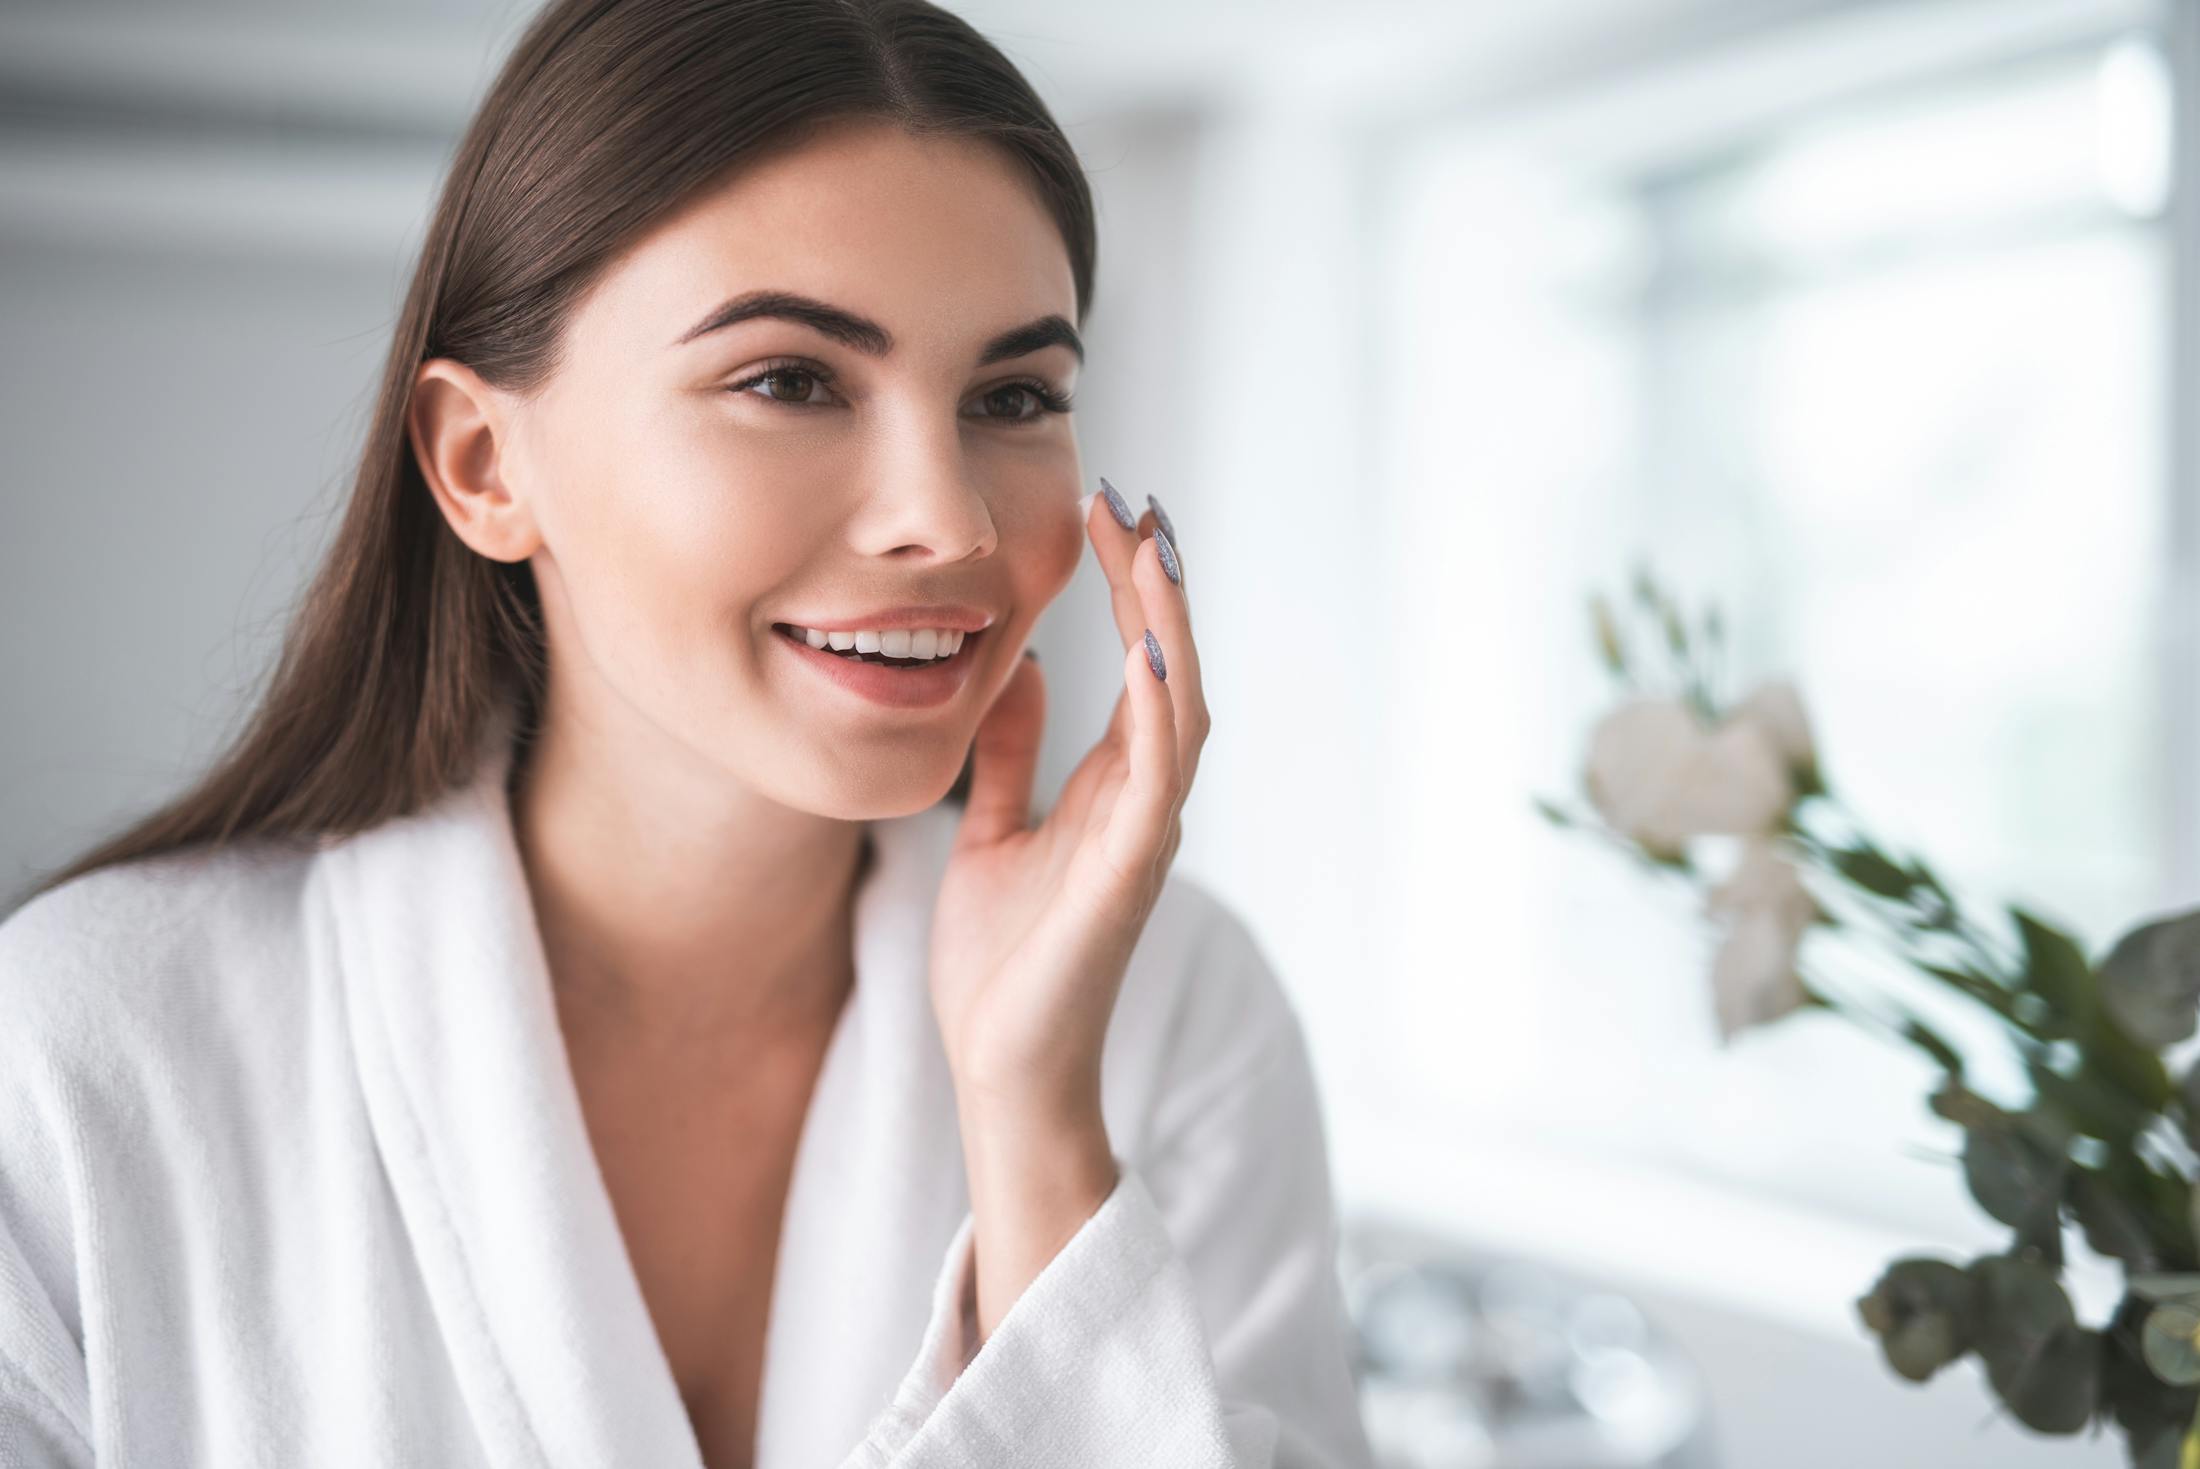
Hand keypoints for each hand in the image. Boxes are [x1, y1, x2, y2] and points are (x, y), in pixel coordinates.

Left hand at [928, 484, 1208, 1122]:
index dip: (1127, 586)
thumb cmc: (1003, 963)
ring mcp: (1144, 836)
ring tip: (1152, 548)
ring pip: (1179, 709)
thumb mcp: (994, 833)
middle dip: (1156, 582)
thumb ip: (1012, 758)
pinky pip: (1158, 781)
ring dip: (1169, 625)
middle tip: (1135, 500)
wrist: (1002, 1067)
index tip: (1104, 509)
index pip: (1135, 662)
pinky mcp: (1129, 875)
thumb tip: (1013, 673)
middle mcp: (1143, 800)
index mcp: (1113, 787)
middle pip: (1169, 666)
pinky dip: (1162, 715)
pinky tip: (1147, 653)